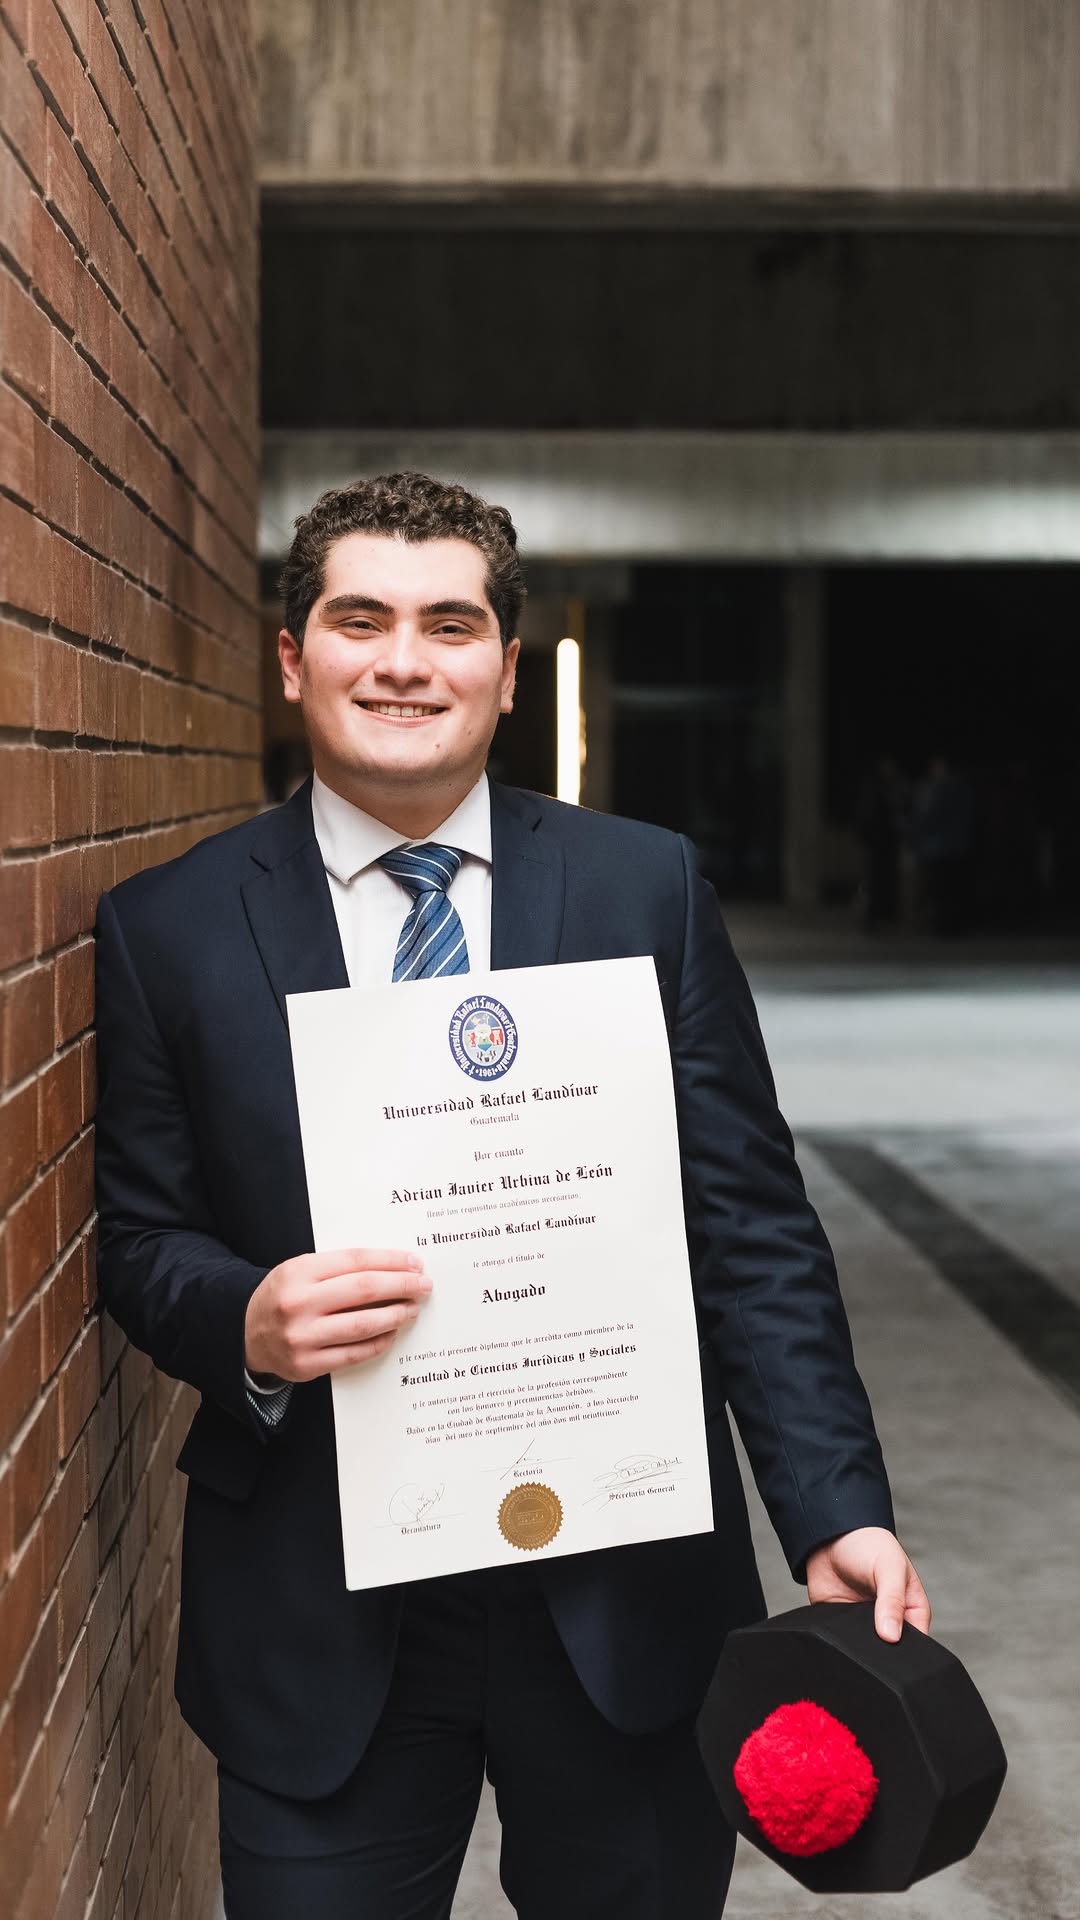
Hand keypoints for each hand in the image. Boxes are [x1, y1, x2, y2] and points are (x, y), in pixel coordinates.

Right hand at [244, 1247, 431, 1381]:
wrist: (245, 1332)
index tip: (414, 1263)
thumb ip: (340, 1268)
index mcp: (298, 1272)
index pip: (355, 1261)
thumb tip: (393, 1268)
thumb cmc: (284, 1296)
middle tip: (423, 1285)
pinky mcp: (306, 1365)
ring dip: (395, 1315)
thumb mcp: (301, 1270)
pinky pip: (353, 1354)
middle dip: (401, 1286)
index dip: (390, 1261)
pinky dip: (378, 1342)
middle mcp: (298, 1304)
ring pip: (363, 1325)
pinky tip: (391, 1332)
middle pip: (364, 1290)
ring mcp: (302, 1337)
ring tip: (412, 1309)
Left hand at [805, 1526, 930, 1642]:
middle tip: (872, 1640)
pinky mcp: (842, 1624)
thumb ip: (892, 1601)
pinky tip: (838, 1633)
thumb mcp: (889, 1567)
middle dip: (884, 1649)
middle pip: (891, 1648)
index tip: (894, 1647)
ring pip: (867, 1649)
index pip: (918, 1641)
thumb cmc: (868, 1543)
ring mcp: (865, 1623)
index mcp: (912, 1608)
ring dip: (861, 1646)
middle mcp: (890, 1619)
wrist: (829, 1534)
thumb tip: (891, 1635)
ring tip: (854, 1631)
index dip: (909, 1649)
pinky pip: (843, 1641)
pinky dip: (840, 1641)